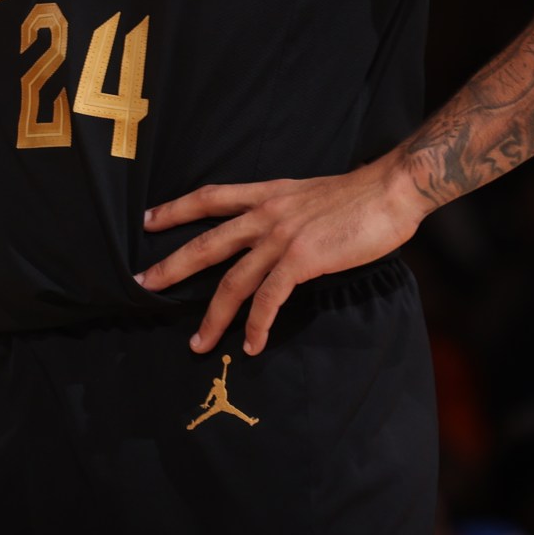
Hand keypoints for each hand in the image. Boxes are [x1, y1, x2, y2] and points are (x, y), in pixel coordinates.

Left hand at [135, 154, 429, 355]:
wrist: (390, 189)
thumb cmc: (359, 195)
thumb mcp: (308, 194)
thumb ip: (286, 211)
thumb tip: (278, 234)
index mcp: (266, 194)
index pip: (210, 197)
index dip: (176, 208)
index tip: (148, 219)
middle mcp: (265, 214)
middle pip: (207, 242)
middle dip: (172, 265)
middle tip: (142, 284)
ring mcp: (281, 238)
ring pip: (233, 281)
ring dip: (213, 317)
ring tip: (197, 343)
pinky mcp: (302, 260)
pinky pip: (269, 299)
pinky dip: (257, 325)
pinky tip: (251, 345)